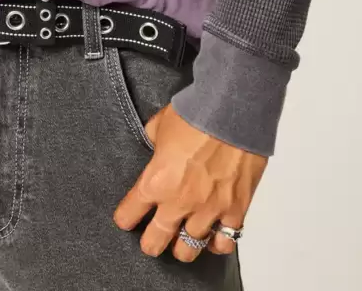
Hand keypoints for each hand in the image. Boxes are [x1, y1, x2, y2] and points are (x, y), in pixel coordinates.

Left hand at [111, 102, 266, 261]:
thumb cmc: (195, 114)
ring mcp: (208, 210)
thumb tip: (155, 145)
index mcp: (155, 181)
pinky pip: (224, 242)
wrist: (231, 111)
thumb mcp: (160, 125)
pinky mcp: (235, 210)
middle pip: (156, 241)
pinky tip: (213, 237)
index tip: (126, 219)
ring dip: (183, 245)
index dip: (126, 218)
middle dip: (150, 243)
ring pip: (189, 249)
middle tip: (151, 241)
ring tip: (182, 241)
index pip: (130, 214)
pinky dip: (217, 242)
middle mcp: (179, 202)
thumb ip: (153, 142)